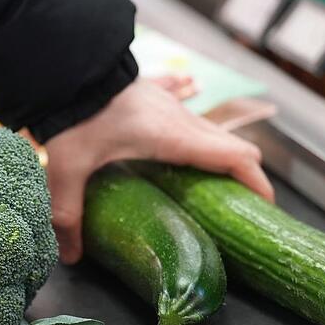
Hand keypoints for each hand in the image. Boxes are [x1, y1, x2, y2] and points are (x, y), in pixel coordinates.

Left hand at [45, 80, 273, 263]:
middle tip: (230, 204)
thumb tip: (71, 255)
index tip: (260, 207)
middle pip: (231, 146)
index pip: (236, 158)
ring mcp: (168, 101)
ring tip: (205, 176)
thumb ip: (69, 214)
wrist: (64, 68)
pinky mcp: (151, 89)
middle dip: (240, 175)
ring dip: (216, 149)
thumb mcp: (68, 169)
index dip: (257, 183)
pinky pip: (183, 98)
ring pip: (209, 127)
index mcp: (173, 138)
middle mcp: (180, 118)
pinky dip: (193, 110)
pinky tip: (189, 105)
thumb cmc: (73, 115)